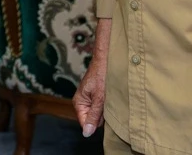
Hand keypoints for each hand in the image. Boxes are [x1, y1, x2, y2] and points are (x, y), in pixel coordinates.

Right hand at [73, 17, 111, 137]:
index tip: (105, 116)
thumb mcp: (99, 98)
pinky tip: (113, 98)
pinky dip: (108, 104)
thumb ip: (93, 116)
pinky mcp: (98, 94)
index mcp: (79, 102)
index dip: (95, 123)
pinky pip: (103, 106)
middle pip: (92, 119)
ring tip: (111, 100)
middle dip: (101, 116)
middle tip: (109, 106)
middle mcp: (83, 101)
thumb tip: (87, 133)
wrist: (107, 58)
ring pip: (99, 113)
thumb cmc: (102, 74)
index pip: (85, 123)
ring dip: (106, 110)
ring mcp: (91, 98)